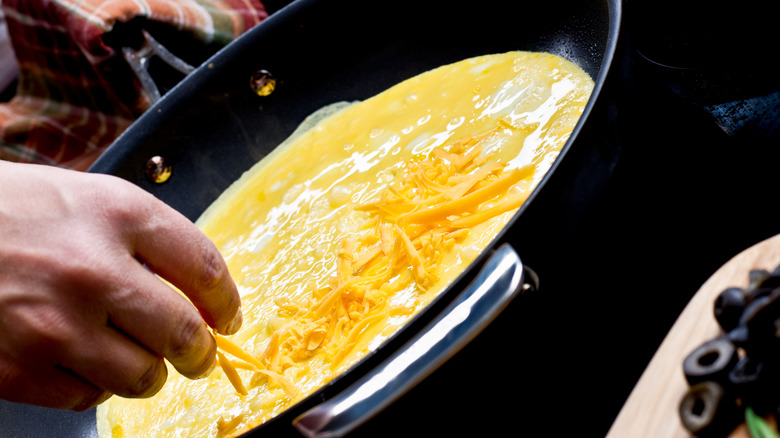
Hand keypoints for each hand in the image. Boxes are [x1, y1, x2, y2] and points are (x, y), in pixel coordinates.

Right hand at [0, 160, 241, 410]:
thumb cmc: (17, 212)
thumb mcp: (91, 199)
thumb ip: (152, 241)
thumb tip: (206, 296)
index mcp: (118, 215)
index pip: (205, 269)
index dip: (228, 302)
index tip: (228, 318)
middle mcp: (93, 269)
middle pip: (184, 333)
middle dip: (200, 351)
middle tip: (197, 353)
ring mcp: (54, 324)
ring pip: (143, 376)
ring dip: (147, 370)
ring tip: (129, 351)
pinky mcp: (19, 369)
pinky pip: (88, 398)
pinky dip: (93, 384)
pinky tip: (78, 357)